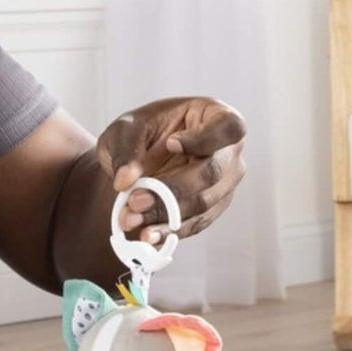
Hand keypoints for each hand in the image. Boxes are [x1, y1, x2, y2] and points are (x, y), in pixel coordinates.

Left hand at [95, 97, 246, 243]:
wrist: (133, 165)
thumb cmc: (137, 135)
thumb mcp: (123, 132)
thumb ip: (124, 151)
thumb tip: (125, 180)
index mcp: (214, 115)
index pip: (229, 127)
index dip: (204, 138)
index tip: (171, 144)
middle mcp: (228, 151)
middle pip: (212, 172)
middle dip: (171, 189)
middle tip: (134, 199)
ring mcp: (224, 183)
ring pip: (202, 203)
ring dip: (165, 214)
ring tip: (129, 218)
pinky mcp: (211, 209)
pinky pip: (194, 223)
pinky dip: (168, 231)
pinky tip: (146, 235)